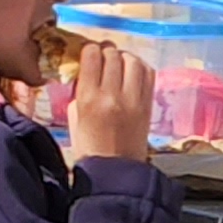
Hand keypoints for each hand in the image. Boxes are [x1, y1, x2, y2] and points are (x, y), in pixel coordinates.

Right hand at [66, 36, 154, 165]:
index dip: (90, 50)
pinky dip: (140, 67)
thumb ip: (80, 93)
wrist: (115, 172)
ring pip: (133, 60)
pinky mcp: (148, 104)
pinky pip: (148, 73)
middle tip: (104, 55)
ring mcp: (134, 99)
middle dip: (107, 51)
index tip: (89, 53)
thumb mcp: (74, 118)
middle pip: (113, 54)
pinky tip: (133, 72)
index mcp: (88, 98)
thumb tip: (88, 73)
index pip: (92, 56)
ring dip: (124, 56)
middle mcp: (112, 94)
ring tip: (119, 62)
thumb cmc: (89, 148)